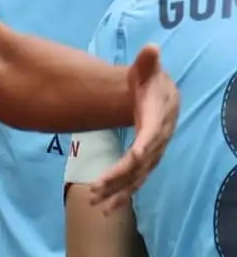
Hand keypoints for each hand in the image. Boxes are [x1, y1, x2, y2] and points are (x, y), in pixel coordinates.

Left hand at [92, 44, 177, 211]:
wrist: (160, 94)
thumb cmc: (149, 80)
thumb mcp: (146, 69)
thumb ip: (147, 63)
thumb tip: (151, 49)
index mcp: (159, 118)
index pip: (152, 134)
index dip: (145, 144)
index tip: (135, 156)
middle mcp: (159, 140)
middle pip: (141, 162)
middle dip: (120, 176)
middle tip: (96, 189)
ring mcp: (153, 153)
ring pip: (137, 177)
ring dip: (118, 191)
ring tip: (98, 205)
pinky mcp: (145, 161)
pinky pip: (135, 180)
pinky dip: (122, 193)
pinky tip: (107, 207)